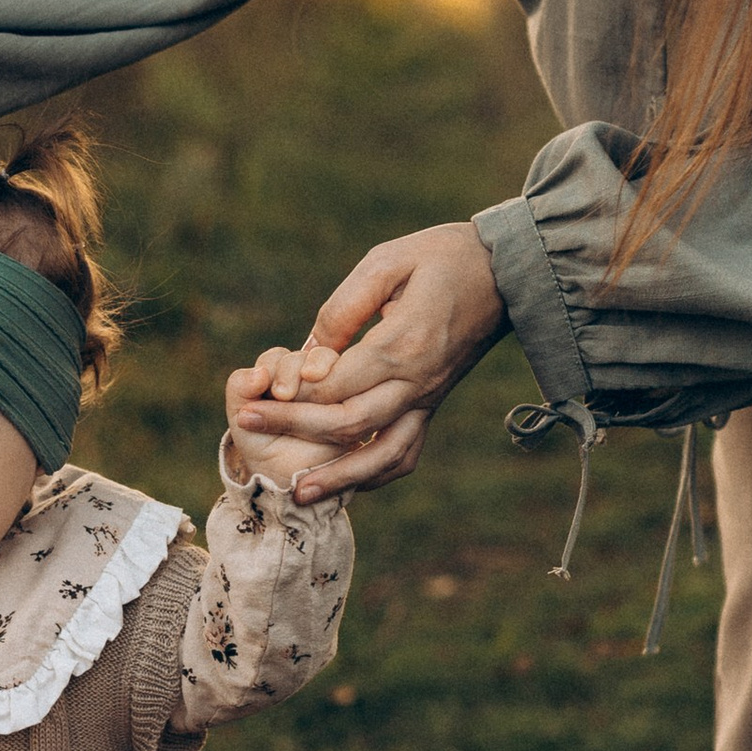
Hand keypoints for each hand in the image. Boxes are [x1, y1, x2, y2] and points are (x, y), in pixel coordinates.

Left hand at [224, 223, 506, 500]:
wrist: (507, 273)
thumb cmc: (442, 257)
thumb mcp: (387, 261)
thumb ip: (344, 307)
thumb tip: (309, 352)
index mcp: (403, 345)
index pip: (336, 385)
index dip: (293, 393)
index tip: (258, 391)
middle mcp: (417, 382)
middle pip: (349, 423)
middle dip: (293, 428)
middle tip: (245, 423)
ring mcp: (428, 399)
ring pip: (382, 455)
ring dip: (340, 477)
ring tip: (298, 493)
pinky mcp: (433, 405)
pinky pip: (406, 452)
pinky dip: (376, 474)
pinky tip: (346, 483)